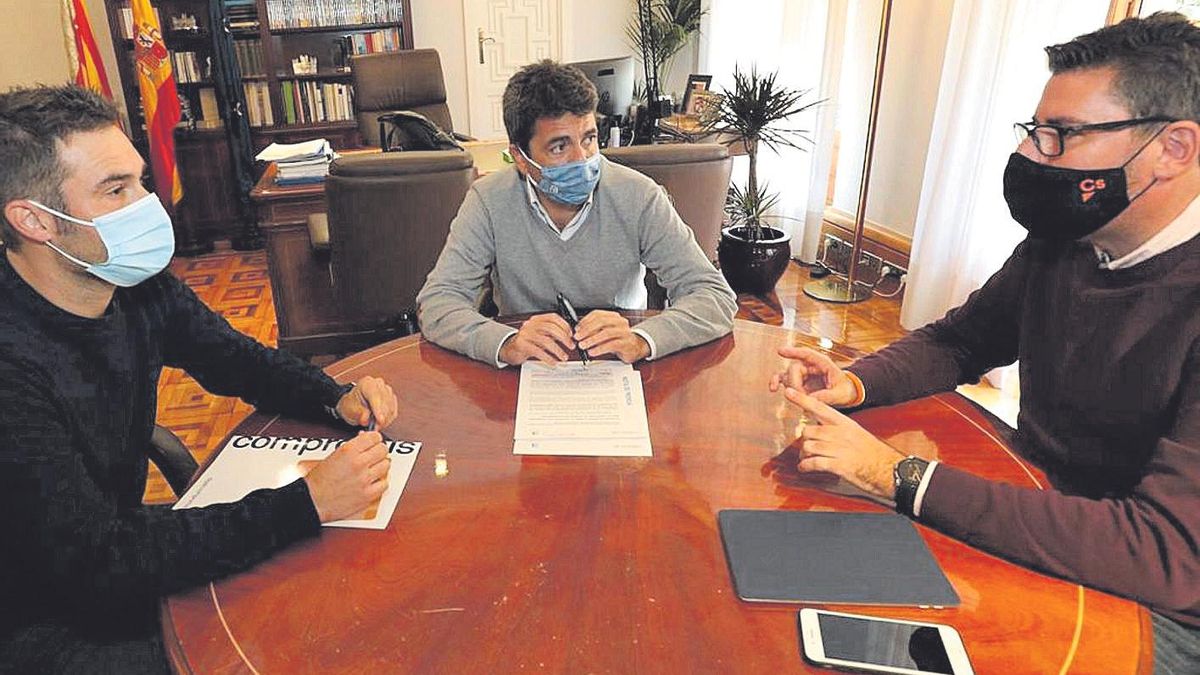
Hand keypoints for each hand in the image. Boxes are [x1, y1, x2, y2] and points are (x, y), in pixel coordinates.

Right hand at [304, 431, 390, 522]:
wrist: (312, 500)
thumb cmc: (319, 480)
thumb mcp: (333, 455)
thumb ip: (352, 446)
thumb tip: (365, 438)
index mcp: (348, 451)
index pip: (374, 437)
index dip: (374, 439)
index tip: (374, 442)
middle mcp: (358, 463)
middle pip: (383, 450)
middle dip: (378, 451)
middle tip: (373, 455)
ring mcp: (364, 479)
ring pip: (386, 465)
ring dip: (380, 466)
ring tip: (371, 469)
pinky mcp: (368, 495)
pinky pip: (384, 484)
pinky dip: (379, 483)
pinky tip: (371, 482)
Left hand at [336, 376, 397, 428]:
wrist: (354, 404)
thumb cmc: (352, 404)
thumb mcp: (350, 409)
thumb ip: (359, 413)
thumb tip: (366, 419)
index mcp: (367, 383)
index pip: (376, 395)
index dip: (378, 409)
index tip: (380, 420)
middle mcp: (379, 384)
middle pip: (385, 402)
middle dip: (382, 417)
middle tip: (375, 427)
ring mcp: (387, 391)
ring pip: (391, 408)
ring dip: (385, 420)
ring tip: (376, 426)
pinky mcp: (392, 399)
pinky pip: (393, 412)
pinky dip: (388, 420)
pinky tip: (381, 423)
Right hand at [499, 313, 574, 364]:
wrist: (509, 350)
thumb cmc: (527, 342)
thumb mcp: (540, 335)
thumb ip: (552, 333)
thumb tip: (568, 336)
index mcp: (536, 320)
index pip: (553, 317)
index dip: (564, 325)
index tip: (571, 334)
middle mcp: (530, 325)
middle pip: (551, 328)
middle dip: (564, 338)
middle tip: (571, 346)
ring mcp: (525, 334)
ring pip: (546, 341)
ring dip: (558, 350)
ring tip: (564, 357)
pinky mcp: (521, 345)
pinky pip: (538, 352)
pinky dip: (548, 358)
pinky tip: (553, 362)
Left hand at [575, 310, 650, 362]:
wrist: (635, 347)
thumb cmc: (618, 339)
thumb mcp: (605, 332)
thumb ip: (594, 330)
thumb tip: (578, 332)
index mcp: (613, 316)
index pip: (597, 314)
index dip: (585, 321)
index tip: (577, 329)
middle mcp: (620, 322)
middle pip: (601, 322)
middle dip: (587, 330)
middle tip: (578, 337)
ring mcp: (624, 332)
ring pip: (606, 333)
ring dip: (592, 340)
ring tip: (583, 345)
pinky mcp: (626, 343)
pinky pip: (612, 344)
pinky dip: (600, 348)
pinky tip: (592, 352)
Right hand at [769, 346, 858, 406]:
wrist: (845, 393)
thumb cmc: (843, 389)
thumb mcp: (839, 394)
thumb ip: (825, 396)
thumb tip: (810, 400)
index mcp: (823, 363)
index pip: (807, 354)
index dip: (794, 352)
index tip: (781, 351)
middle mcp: (810, 365)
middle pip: (795, 368)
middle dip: (795, 383)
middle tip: (803, 396)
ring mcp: (802, 373)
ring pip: (788, 375)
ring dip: (786, 385)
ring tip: (784, 392)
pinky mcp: (797, 381)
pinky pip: (784, 379)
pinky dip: (777, 382)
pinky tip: (773, 389)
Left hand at [784, 388, 903, 498]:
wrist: (889, 469)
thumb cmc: (871, 453)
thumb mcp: (855, 433)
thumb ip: (836, 430)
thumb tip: (816, 430)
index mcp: (845, 423)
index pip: (820, 407)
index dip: (802, 399)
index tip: (788, 391)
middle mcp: (840, 433)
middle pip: (808, 431)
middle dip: (804, 441)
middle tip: (806, 449)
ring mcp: (839, 449)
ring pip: (808, 446)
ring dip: (803, 455)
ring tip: (806, 460)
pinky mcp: (839, 465)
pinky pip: (813, 462)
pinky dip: (805, 466)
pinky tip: (804, 468)